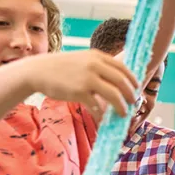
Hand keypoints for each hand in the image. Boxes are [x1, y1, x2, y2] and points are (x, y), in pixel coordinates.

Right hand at [24, 50, 138, 122]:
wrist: (38, 71)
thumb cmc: (61, 67)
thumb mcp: (82, 59)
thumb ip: (98, 66)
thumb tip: (115, 79)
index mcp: (97, 56)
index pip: (122, 67)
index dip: (132, 79)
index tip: (137, 88)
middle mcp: (95, 65)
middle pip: (122, 81)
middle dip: (131, 94)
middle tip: (133, 103)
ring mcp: (87, 78)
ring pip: (114, 94)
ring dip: (121, 106)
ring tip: (123, 113)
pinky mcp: (79, 91)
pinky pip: (97, 106)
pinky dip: (102, 114)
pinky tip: (103, 118)